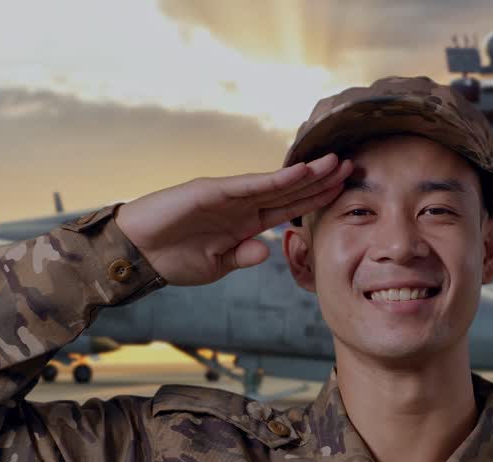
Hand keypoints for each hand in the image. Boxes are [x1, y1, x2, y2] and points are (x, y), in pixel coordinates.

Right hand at [115, 153, 352, 285]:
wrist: (137, 253)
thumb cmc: (173, 258)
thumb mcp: (216, 265)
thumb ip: (242, 256)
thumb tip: (267, 251)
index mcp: (246, 223)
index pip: (290, 208)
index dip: (317, 200)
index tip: (345, 192)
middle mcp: (242, 205)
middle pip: (290, 191)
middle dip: (322, 181)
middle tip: (354, 168)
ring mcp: (228, 195)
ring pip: (275, 183)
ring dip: (306, 174)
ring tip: (335, 164)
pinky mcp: (211, 191)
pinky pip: (249, 186)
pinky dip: (274, 180)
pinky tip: (298, 172)